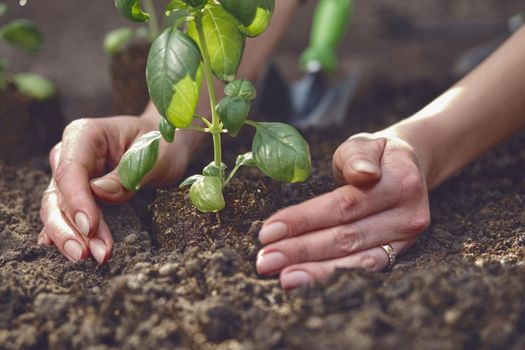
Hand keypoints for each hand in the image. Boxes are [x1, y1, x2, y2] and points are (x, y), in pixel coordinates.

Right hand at [38, 110, 191, 263]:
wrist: (165, 146)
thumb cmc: (161, 144)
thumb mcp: (155, 156)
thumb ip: (128, 174)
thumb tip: (99, 193)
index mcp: (84, 135)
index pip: (70, 170)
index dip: (77, 201)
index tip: (90, 227)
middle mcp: (69, 155)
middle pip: (57, 195)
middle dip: (71, 228)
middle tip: (90, 254)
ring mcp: (70, 177)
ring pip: (57, 210)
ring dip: (72, 237)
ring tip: (93, 257)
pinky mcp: (76, 195)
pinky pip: (65, 217)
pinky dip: (69, 235)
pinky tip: (72, 253)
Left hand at [256, 132, 430, 288]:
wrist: (405, 169)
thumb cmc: (373, 156)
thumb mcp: (365, 144)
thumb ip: (358, 156)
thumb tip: (364, 174)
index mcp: (400, 182)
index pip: (343, 205)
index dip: (303, 220)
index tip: (268, 231)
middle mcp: (407, 215)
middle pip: (346, 237)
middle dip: (301, 251)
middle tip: (266, 262)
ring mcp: (405, 240)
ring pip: (355, 261)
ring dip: (316, 272)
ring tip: (283, 279)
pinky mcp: (398, 254)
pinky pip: (365, 271)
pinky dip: (335, 277)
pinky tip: (307, 282)